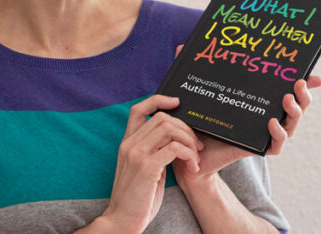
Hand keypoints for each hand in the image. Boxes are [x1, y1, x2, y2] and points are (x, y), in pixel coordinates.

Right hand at [100, 94, 202, 232]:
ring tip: (196, 159)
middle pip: (162, 118)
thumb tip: (175, 141)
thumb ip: (153, 153)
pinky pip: (175, 149)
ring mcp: (136, 154)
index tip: (177, 102)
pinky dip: (190, 156)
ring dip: (190, 142)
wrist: (123, 219)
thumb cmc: (137, 198)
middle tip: (197, 146)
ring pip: (170, 130)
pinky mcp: (146, 167)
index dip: (158, 100)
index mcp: (127, 143)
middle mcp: (130, 144)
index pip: (139, 109)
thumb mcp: (143, 170)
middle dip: (186, 128)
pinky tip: (193, 168)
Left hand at [170, 45, 320, 185]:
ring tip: (287, 99)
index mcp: (258, 102)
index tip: (313, 73)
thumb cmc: (196, 121)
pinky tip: (271, 122)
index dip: (303, 82)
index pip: (285, 90)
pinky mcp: (257, 150)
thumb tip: (182, 46)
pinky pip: (276, 145)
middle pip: (296, 106)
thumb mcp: (197, 93)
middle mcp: (266, 117)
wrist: (187, 152)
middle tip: (299, 82)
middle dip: (303, 93)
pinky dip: (278, 133)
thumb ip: (192, 71)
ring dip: (295, 111)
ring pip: (292, 125)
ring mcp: (264, 135)